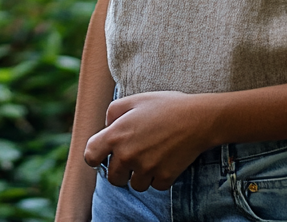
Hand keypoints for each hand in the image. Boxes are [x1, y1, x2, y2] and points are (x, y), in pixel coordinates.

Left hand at [83, 91, 215, 191]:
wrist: (195, 118)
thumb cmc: (162, 106)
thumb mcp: (132, 100)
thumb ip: (112, 113)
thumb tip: (107, 129)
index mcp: (115, 135)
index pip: (90, 156)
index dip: (95, 156)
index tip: (103, 155)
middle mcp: (127, 155)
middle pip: (113, 178)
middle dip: (120, 169)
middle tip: (132, 156)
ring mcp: (146, 169)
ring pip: (134, 184)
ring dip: (139, 175)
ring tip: (150, 156)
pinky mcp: (164, 178)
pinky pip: (154, 186)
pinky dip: (157, 177)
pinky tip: (164, 160)